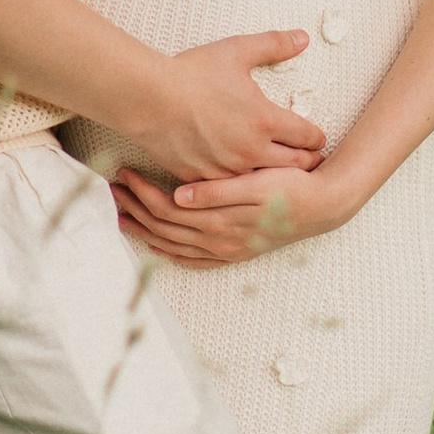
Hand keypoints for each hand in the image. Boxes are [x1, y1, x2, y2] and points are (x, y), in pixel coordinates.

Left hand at [113, 158, 357, 266]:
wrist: (323, 206)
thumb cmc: (291, 187)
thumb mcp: (257, 184)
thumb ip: (218, 191)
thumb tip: (179, 195)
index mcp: (222, 222)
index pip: (168, 210)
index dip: (141, 193)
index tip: (122, 173)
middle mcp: (220, 242)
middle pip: (164, 228)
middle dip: (134, 209)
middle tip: (110, 189)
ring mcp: (225, 250)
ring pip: (173, 244)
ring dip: (144, 229)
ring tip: (120, 213)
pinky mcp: (233, 253)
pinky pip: (193, 260)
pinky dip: (169, 252)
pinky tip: (156, 244)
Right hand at [123, 30, 326, 184]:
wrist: (147, 99)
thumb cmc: (191, 74)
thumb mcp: (236, 51)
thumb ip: (273, 44)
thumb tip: (302, 37)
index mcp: (266, 121)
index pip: (309, 137)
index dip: (318, 137)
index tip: (318, 138)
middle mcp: (252, 151)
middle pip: (295, 165)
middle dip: (306, 160)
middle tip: (309, 158)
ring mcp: (228, 170)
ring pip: (264, 181)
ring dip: (275, 175)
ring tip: (279, 171)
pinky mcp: (204, 180)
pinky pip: (230, 187)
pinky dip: (240, 183)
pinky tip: (242, 178)